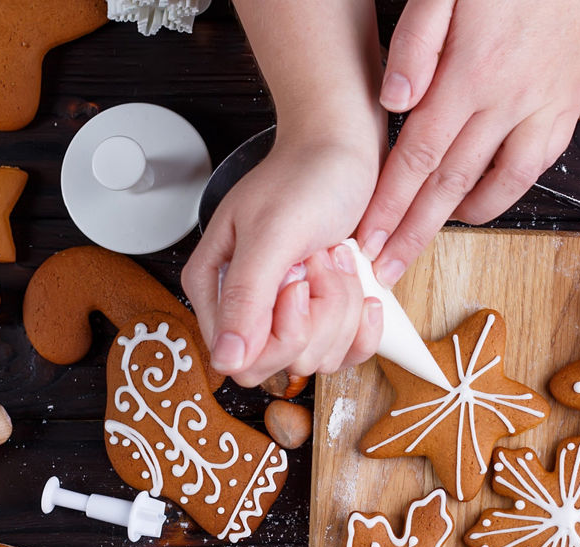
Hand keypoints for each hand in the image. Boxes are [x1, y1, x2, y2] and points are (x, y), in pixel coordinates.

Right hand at [184, 141, 384, 386]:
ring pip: (321, 358)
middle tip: (318, 261)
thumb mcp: (273, 233)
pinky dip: (364, 322)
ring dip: (343, 306)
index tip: (297, 282)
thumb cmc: (306, 177)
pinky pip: (347, 354)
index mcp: (216, 288)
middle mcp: (247, 308)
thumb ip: (245, 296)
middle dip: (319, 315)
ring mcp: (289, 316)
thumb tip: (226, 359)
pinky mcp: (325, 318)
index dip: (282, 332)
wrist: (344, 151)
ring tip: (334, 258)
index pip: (242, 361)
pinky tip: (362, 287)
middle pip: (285, 363)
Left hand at [357, 0, 579, 284]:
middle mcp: (512, 99)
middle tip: (387, 267)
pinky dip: (504, 191)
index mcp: (473, 71)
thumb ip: (418, 42)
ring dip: (458, 218)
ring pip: (499, 182)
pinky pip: (536, 163)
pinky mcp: (571, 102)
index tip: (366, 239)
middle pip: (451, 183)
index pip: (419, 156)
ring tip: (425, 239)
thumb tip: (395, 102)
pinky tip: (481, 199)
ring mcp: (547, 105)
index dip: (390, 205)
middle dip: (413, 230)